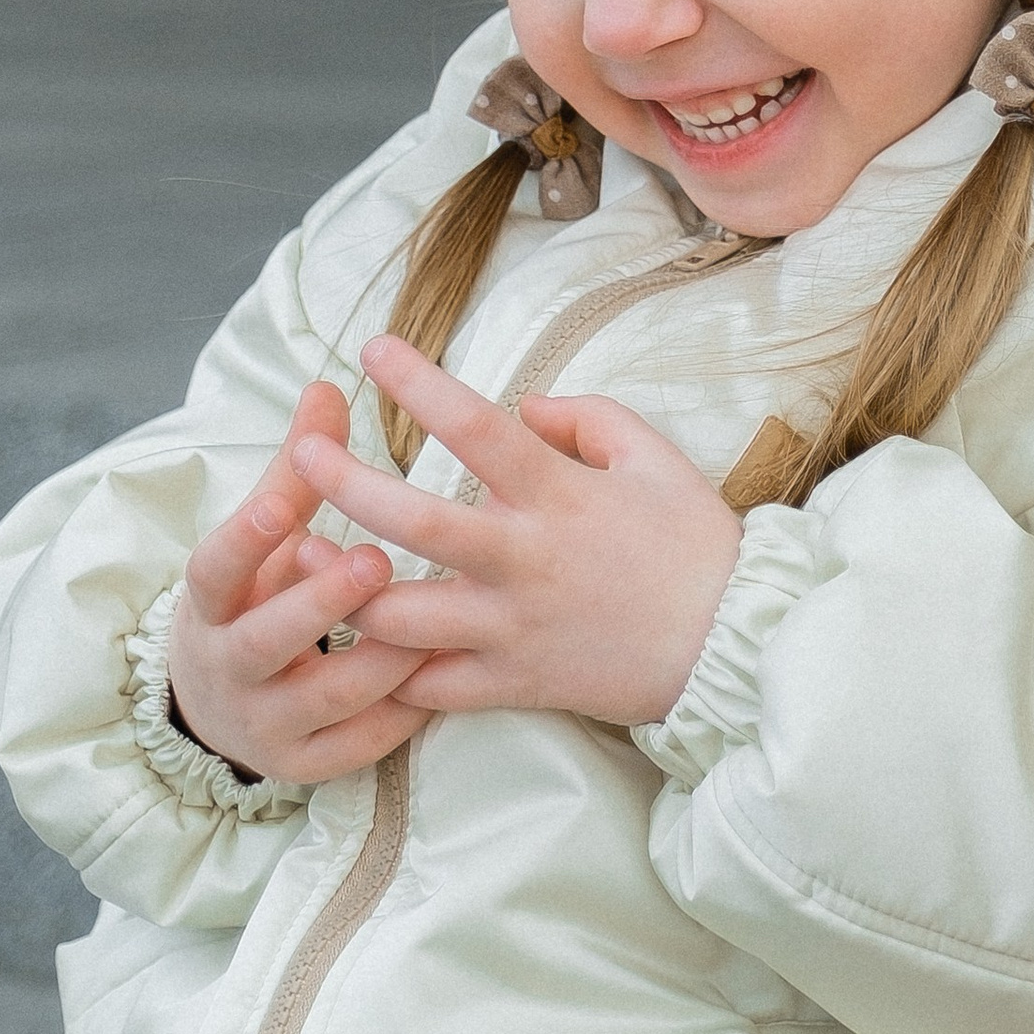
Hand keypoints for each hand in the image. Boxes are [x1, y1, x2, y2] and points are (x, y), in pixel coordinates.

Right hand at [167, 382, 432, 786]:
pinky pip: (360, 742)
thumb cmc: (257, 594)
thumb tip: (328, 386)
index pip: (216, 569)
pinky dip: (401, 711)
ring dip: (380, 657)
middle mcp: (229, 665)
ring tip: (431, 622)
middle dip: (321, 603)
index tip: (287, 507)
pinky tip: (443, 675)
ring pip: (325, 696)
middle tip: (376, 560)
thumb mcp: (261, 538)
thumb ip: (297, 467)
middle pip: (266, 639)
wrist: (222, 703)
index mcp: (211, 602)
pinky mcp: (308, 764)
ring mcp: (266, 722)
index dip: (247, 540)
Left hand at [282, 336, 743, 729]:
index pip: (472, 425)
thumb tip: (522, 408)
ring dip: (344, 589)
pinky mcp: (513, 683)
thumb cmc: (697, 547)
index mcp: (557, 495)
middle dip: (343, 484)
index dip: (416, 381)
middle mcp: (522, 561)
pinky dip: (391, 669)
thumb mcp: (654, 457)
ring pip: (400, 615)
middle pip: (409, 520)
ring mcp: (511, 627)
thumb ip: (585, 417)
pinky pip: (431, 685)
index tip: (374, 348)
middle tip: (301, 454)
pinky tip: (361, 645)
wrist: (733, 647)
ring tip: (306, 561)